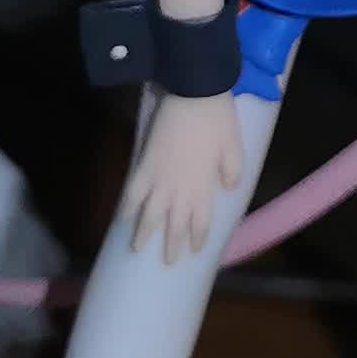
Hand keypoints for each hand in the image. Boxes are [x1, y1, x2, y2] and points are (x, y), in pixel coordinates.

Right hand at [122, 91, 242, 263]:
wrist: (194, 94)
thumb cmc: (218, 120)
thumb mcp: (235, 148)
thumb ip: (232, 171)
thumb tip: (228, 189)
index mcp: (204, 188)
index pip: (201, 222)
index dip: (197, 238)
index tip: (195, 249)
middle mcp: (180, 190)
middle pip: (174, 225)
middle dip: (170, 246)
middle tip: (167, 263)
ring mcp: (160, 179)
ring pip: (149, 215)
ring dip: (143, 234)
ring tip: (137, 249)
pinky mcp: (145, 164)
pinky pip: (133, 192)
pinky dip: (126, 206)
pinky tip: (122, 217)